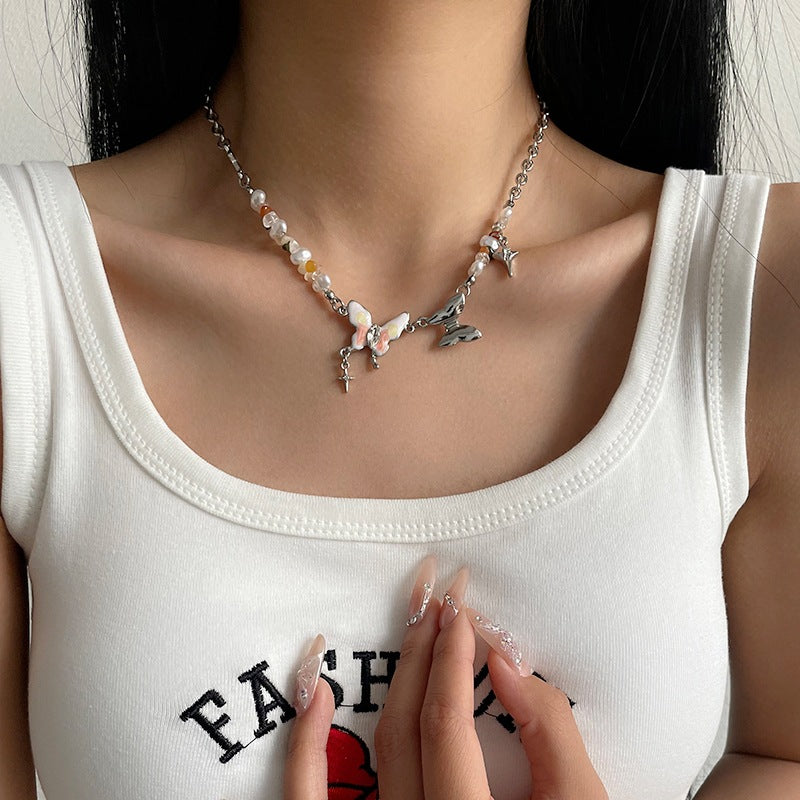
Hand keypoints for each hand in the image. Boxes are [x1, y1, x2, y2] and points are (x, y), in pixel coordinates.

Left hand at [283, 558, 608, 798]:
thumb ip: (549, 737)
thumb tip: (506, 663)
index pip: (448, 722)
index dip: (454, 655)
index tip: (460, 603)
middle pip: (409, 722)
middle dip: (426, 645)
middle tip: (437, 590)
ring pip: (367, 748)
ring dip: (390, 674)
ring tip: (408, 616)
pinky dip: (306, 742)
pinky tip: (315, 688)